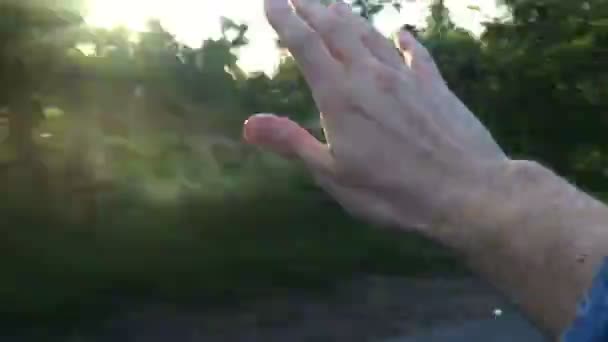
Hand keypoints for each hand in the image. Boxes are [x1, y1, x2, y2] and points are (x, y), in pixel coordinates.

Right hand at [244, 0, 508, 230]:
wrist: (466, 191)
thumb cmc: (394, 193)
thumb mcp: (333, 175)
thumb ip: (292, 143)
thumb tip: (248, 124)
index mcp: (340, 97)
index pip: (306, 46)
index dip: (285, 21)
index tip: (271, 0)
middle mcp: (371, 77)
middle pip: (337, 30)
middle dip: (313, 9)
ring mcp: (406, 78)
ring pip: (372, 36)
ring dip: (350, 18)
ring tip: (336, 4)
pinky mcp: (436, 88)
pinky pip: (417, 54)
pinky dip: (405, 41)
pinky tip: (402, 33)